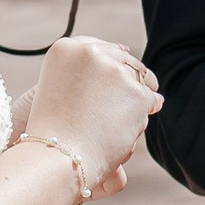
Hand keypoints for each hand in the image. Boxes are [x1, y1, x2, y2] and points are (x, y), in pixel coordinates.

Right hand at [26, 34, 161, 195]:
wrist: (57, 156)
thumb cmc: (53, 130)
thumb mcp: (58, 88)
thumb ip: (86, 69)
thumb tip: (127, 51)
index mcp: (66, 49)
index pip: (99, 48)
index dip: (108, 65)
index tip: (109, 79)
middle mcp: (90, 53)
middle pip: (123, 61)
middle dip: (125, 82)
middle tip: (117, 106)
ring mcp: (115, 71)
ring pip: (138, 81)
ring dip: (135, 98)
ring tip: (120, 120)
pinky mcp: (136, 93)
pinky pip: (150, 100)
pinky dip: (145, 113)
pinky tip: (130, 126)